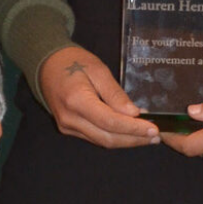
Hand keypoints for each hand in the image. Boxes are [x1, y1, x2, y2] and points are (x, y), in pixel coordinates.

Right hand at [37, 45, 157, 148]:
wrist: (46, 65)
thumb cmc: (73, 61)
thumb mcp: (97, 69)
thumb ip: (115, 94)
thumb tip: (134, 114)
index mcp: (76, 101)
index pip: (110, 122)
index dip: (133, 129)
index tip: (153, 129)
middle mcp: (70, 119)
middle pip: (107, 138)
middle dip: (133, 139)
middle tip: (156, 136)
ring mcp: (67, 127)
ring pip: (102, 141)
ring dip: (126, 141)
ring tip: (147, 136)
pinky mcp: (69, 129)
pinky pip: (95, 137)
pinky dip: (114, 136)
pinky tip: (129, 132)